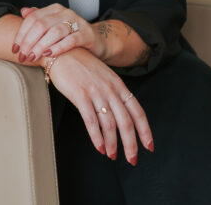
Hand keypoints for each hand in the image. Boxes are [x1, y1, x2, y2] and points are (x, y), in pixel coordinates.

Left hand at [12, 4, 100, 62]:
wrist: (96, 41)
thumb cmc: (70, 35)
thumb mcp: (53, 26)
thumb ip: (39, 18)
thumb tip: (23, 11)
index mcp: (54, 9)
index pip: (32, 18)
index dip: (21, 34)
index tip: (14, 49)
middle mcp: (65, 12)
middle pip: (41, 25)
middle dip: (29, 42)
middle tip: (22, 56)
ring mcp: (77, 22)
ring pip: (54, 32)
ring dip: (40, 46)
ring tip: (32, 57)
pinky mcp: (87, 34)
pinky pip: (71, 40)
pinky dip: (58, 47)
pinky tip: (49, 54)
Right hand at [47, 48, 153, 164]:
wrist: (61, 51)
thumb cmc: (81, 64)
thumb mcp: (103, 76)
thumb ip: (113, 92)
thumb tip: (120, 113)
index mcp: (118, 85)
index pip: (138, 112)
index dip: (145, 131)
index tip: (149, 146)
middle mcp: (110, 90)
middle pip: (126, 122)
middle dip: (131, 144)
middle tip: (132, 159)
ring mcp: (96, 92)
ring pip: (110, 124)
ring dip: (112, 144)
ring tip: (112, 155)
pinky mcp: (80, 95)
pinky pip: (91, 120)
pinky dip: (96, 137)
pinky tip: (99, 147)